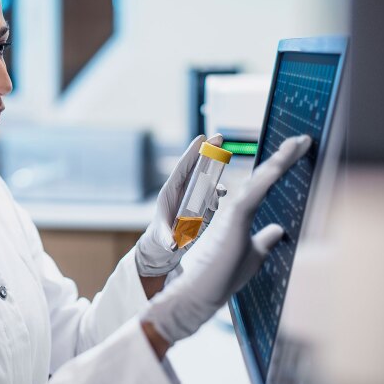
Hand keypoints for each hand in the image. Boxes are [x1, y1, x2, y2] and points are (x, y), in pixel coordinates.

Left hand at [135, 134, 225, 276]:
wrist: (166, 247)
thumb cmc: (160, 239)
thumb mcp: (162, 239)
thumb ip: (167, 239)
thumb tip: (173, 245)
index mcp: (170, 192)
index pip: (182, 168)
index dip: (191, 153)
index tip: (201, 138)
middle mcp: (183, 191)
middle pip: (196, 167)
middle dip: (207, 151)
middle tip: (219, 136)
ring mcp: (193, 197)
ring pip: (206, 179)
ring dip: (215, 172)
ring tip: (222, 170)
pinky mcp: (202, 205)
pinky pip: (212, 194)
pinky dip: (218, 192)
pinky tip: (222, 193)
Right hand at [144, 135, 312, 343]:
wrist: (203, 291)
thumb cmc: (223, 276)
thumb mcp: (254, 254)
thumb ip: (265, 240)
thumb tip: (278, 229)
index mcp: (242, 215)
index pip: (264, 186)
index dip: (281, 168)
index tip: (298, 152)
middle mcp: (237, 208)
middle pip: (263, 177)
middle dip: (284, 157)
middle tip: (302, 139)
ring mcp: (234, 211)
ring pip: (260, 180)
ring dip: (280, 161)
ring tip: (297, 143)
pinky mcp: (234, 218)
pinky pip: (254, 192)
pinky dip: (268, 177)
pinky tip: (281, 164)